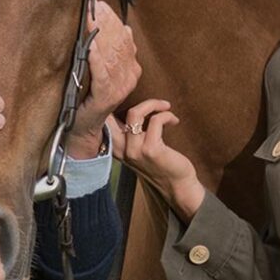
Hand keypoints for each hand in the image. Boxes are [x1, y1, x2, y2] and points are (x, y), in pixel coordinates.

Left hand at [65, 1, 138, 158]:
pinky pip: (100, 73)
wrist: (86, 127)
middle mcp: (128, 77)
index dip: (113, 21)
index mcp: (131, 70)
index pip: (125, 39)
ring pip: (111, 55)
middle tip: (95, 5)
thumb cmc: (91, 98)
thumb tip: (125, 29)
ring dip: (100, 34)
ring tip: (92, 17)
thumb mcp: (105, 73)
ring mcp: (118, 87)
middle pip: (119, 44)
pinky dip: (95, 57)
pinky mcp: (105, 96)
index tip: (101, 5)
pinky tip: (90, 45)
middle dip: (106, 22)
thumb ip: (115, 54)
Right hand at [109, 98, 205, 217]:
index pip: (101, 121)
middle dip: (124, 97)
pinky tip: (174, 120)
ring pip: (135, 113)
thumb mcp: (139, 148)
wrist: (177, 187)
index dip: (108, 103)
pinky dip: (166, 115)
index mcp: (115, 147)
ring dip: (153, 104)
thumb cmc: (161, 164)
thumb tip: (132, 107)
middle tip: (145, 97)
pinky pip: (156, 121)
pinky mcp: (151, 150)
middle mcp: (120, 150)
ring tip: (165, 107)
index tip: (124, 92)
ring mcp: (134, 150)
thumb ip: (130, 132)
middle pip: (111, 113)